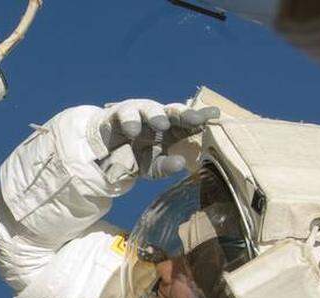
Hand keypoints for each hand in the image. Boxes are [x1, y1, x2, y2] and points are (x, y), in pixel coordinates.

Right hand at [90, 99, 219, 180]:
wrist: (103, 155)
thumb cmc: (133, 158)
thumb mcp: (151, 166)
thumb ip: (165, 166)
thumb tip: (181, 164)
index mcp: (170, 130)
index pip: (188, 123)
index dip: (201, 118)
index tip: (216, 115)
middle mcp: (156, 118)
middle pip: (173, 111)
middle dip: (185, 114)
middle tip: (197, 119)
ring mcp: (138, 114)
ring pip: (149, 108)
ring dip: (156, 115)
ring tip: (161, 124)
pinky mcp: (118, 114)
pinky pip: (125, 114)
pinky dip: (130, 121)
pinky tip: (132, 131)